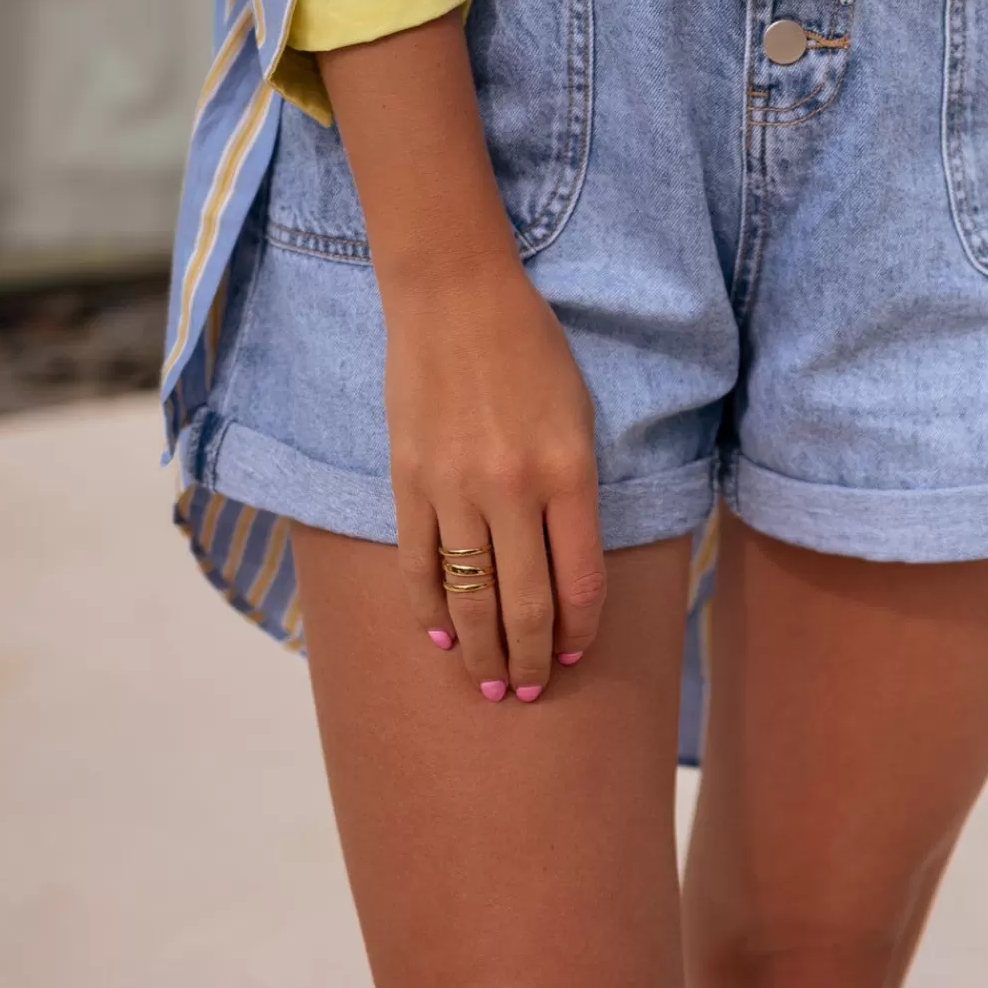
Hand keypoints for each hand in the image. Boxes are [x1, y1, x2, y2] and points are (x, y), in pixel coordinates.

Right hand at [382, 249, 606, 705]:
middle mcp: (513, 489)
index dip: (577, 631)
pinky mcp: (408, 480)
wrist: (456, 295)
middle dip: (529, 660)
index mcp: (569, 472)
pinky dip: (429, 607)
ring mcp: (454, 488)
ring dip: (480, 651)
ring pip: (469, 597)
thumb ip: (577, 492)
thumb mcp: (579, 415)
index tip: (573, 656)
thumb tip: (565, 568)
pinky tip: (438, 635)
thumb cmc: (532, 350)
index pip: (580, 581)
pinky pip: (418, 563)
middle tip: (528, 692)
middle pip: (524, 604)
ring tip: (488, 683)